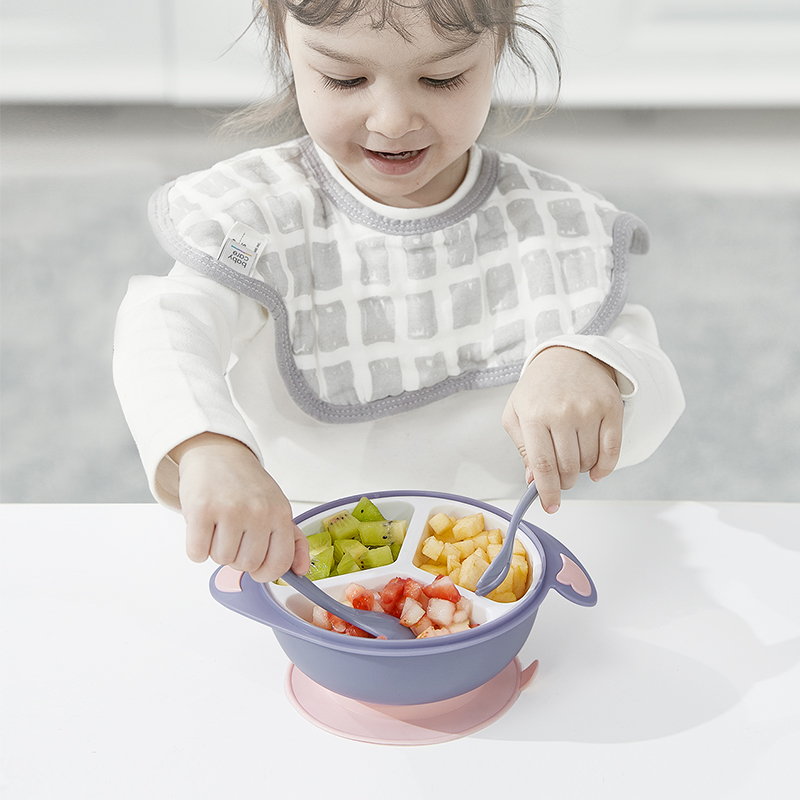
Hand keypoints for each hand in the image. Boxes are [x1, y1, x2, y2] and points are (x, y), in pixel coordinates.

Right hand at [170, 433, 309, 582]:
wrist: (218, 453)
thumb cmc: (247, 485)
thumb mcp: (277, 507)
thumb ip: (292, 541)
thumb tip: (301, 570)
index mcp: (280, 513)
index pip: (279, 563)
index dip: (265, 573)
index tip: (257, 567)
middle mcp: (258, 512)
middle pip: (246, 565)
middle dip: (237, 556)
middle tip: (234, 533)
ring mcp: (230, 510)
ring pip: (221, 560)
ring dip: (216, 549)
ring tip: (219, 525)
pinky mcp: (202, 509)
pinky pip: (197, 553)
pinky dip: (196, 547)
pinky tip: (203, 527)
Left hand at [502, 347, 622, 513]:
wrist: (568, 355)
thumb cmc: (538, 388)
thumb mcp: (516, 413)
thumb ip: (522, 449)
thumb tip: (534, 481)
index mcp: (534, 416)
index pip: (543, 465)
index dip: (548, 491)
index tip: (551, 506)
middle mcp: (562, 413)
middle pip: (567, 468)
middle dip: (564, 481)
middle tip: (560, 476)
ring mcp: (589, 410)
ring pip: (589, 462)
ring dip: (582, 471)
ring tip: (573, 457)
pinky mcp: (611, 408)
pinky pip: (613, 451)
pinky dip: (605, 468)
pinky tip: (596, 470)